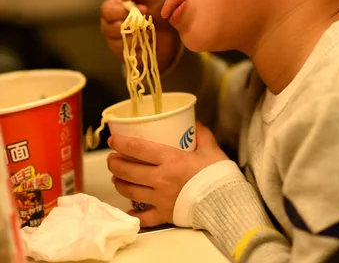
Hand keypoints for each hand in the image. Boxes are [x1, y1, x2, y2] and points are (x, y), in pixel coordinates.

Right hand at [100, 0, 180, 73]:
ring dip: (139, 37)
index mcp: (112, 8)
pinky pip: (129, 54)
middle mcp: (109, 25)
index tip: (144, 9)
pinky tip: (149, 42)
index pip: (107, 10)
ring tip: (151, 32)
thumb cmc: (156, 12)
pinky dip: (142, 48)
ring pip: (120, 43)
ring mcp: (114, 42)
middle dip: (132, 26)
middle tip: (148, 23)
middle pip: (110, 28)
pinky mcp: (123, 55)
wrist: (170, 35)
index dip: (124, 11)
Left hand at [107, 122, 228, 226]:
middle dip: (115, 163)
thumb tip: (195, 122)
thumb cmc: (218, 175)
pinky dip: (133, 214)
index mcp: (170, 160)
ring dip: (119, 183)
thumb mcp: (211, 149)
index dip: (121, 143)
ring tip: (116, 178)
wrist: (226, 204)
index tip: (113, 139)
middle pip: (128, 170)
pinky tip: (128, 210)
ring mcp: (160, 199)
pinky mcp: (164, 215)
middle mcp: (160, 179)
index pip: (138, 149)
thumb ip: (202, 134)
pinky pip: (143, 217)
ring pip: (130, 191)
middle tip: (111, 158)